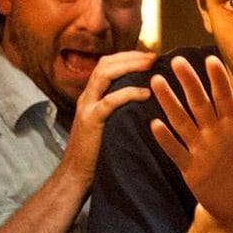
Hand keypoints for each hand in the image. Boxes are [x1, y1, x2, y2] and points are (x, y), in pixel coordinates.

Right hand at [60, 50, 156, 180]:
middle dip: (131, 56)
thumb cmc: (100, 153)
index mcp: (92, 96)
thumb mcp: (110, 124)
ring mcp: (87, 108)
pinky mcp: (90, 122)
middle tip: (155, 56)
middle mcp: (87, 97)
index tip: (151, 56)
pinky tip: (146, 93)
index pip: (107, 65)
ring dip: (129, 66)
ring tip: (151, 66)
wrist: (77, 175)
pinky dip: (128, 94)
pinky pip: (109, 101)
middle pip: (105, 64)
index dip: (128, 57)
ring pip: (104, 75)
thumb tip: (149, 99)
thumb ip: (121, 110)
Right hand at [148, 55, 232, 227]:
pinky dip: (166, 140)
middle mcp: (214, 133)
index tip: (211, 59)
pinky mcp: (189, 168)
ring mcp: (200, 149)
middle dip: (190, 83)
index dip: (218, 80)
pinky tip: (155, 124)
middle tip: (178, 60)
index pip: (225, 99)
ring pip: (183, 122)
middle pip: (200, 104)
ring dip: (170, 104)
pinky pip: (176, 152)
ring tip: (157, 82)